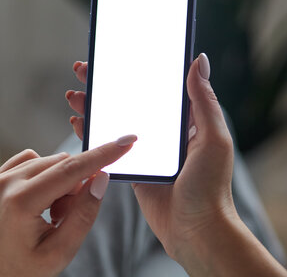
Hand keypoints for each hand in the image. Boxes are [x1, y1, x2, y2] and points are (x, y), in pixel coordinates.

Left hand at [0, 138, 134, 276]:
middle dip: (76, 185)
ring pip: (48, 160)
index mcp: (20, 202)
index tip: (125, 142)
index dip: (102, 155)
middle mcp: (5, 183)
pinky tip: (42, 199)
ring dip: (61, 182)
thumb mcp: (61, 251)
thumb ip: (83, 214)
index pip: (70, 170)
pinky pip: (31, 160)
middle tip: (65, 217)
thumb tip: (100, 178)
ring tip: (52, 214)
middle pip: (61, 164)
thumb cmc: (24, 271)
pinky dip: (45, 175)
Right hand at [67, 55, 286, 275]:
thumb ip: (203, 101)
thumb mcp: (212, 139)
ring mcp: (145, 150)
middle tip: (82, 70)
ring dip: (93, 107)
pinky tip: (78, 123)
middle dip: (104, 85)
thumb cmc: (210, 187)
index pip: (154, 86)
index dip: (133, 69)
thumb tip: (198, 59)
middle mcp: (162, 132)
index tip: (113, 55)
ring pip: (114, 121)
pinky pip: (108, 147)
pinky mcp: (131, 168)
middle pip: (128, 100)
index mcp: (183, 120)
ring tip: (74, 95)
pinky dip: (92, 134)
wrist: (196, 231)